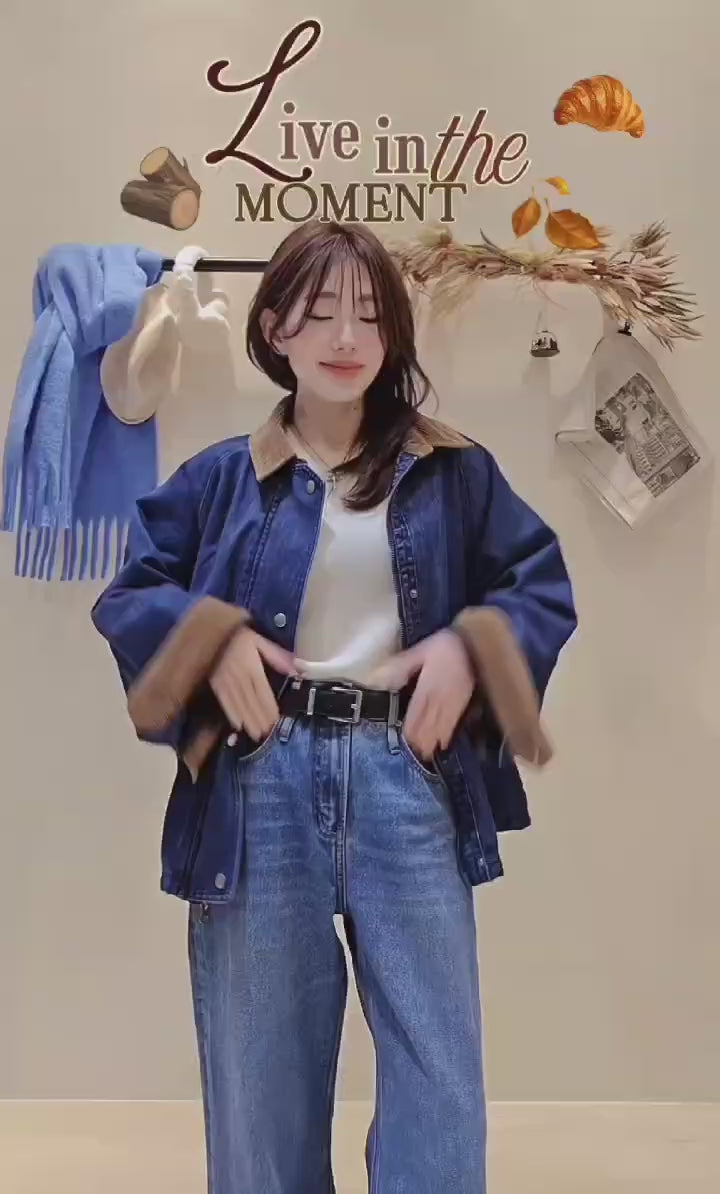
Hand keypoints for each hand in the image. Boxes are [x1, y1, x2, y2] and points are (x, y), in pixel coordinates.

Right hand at [210, 627, 296, 740]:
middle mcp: (239, 676)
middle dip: (259, 719)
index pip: (262, 690)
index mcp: (251, 665)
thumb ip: (277, 656)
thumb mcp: (259, 641)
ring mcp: (225, 681)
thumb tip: (295, 669)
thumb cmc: (238, 636)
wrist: (209, 629)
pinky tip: (237, 725)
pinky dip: (231, 714)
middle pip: (251, 701)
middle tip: (266, 734)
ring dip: (247, 721)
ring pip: (238, 704)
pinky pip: (224, 701)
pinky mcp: (214, 684)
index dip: (268, 707)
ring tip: (255, 734)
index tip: (274, 720)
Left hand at [370, 629, 474, 759]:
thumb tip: (380, 678)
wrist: (474, 642)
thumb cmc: (444, 645)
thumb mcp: (420, 650)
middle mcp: (439, 698)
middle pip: (428, 724)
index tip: (405, 743)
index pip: (416, 712)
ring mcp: (453, 702)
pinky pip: (454, 722)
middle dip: (421, 740)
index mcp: (427, 686)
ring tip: (426, 755)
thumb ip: (401, 665)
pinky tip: (444, 744)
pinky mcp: (463, 703)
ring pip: (440, 726)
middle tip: (415, 756)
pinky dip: (448, 735)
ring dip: (432, 741)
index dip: (410, 729)